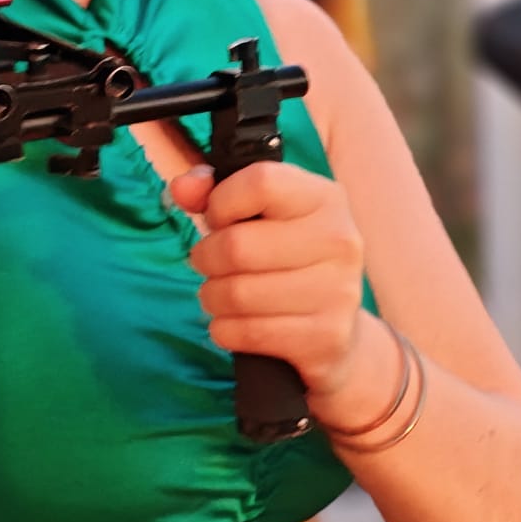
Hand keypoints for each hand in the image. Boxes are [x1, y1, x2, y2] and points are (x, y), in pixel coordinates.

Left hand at [170, 161, 365, 396]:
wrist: (335, 330)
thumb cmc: (284, 257)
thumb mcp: (256, 213)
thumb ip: (212, 192)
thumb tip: (181, 189)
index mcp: (324, 198)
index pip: (260, 183)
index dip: (222, 202)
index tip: (218, 219)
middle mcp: (339, 240)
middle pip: (238, 246)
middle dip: (205, 258)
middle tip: (207, 264)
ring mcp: (338, 292)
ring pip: (238, 294)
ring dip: (212, 297)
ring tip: (218, 294)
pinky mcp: (327, 338)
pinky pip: (249, 333)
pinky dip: (226, 330)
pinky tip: (233, 323)